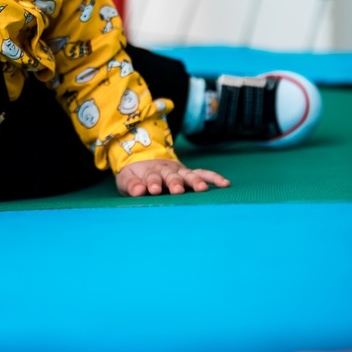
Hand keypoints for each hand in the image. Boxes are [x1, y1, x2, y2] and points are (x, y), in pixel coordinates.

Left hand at [115, 158, 229, 196]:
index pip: (151, 177)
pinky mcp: (189, 173)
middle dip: (175, 182)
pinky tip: (224, 183)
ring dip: (195, 181)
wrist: (143, 161)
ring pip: (188, 175)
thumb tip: (138, 190)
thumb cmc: (136, 177)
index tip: (154, 189)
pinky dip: (213, 178)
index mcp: (149, 172)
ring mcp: (179, 172)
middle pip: (171, 176)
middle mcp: (167, 170)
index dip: (152, 183)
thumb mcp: (127, 179)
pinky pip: (203, 174)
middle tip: (177, 190)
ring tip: (202, 189)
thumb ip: (132, 185)